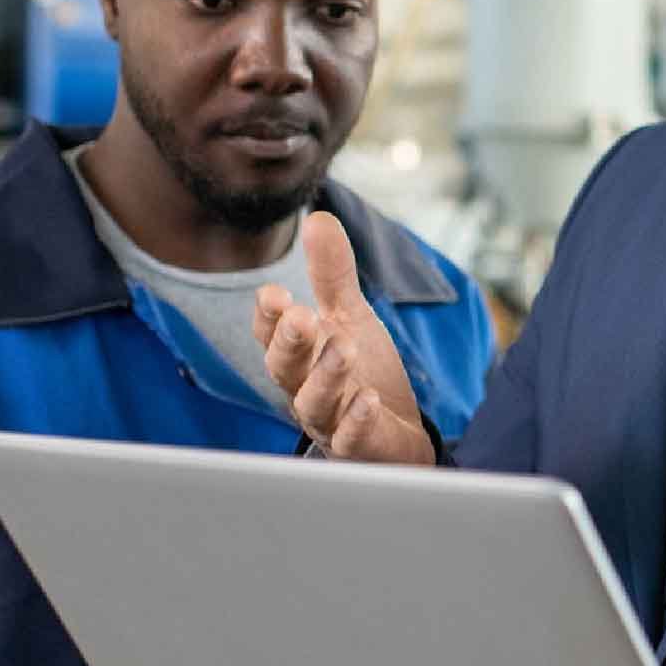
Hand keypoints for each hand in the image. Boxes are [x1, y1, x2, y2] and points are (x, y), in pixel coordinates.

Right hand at [255, 212, 432, 463]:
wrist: (395, 436)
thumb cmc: (362, 374)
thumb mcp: (349, 318)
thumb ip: (331, 275)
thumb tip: (318, 217)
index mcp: (299, 356)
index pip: (273, 335)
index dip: (270, 318)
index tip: (273, 295)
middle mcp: (305, 389)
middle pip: (285, 368)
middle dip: (290, 342)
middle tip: (300, 316)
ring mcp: (330, 422)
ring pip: (315, 403)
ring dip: (326, 376)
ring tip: (343, 348)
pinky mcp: (359, 449)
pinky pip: (351, 439)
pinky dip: (356, 420)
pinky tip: (368, 399)